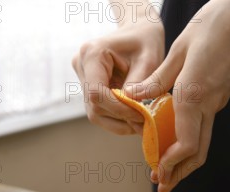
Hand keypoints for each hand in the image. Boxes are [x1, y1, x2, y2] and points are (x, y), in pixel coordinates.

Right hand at [72, 15, 164, 134]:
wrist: (139, 30)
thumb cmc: (146, 41)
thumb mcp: (149, 60)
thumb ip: (139, 84)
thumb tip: (133, 111)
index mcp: (92, 54)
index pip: (97, 92)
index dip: (118, 109)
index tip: (141, 116)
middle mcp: (81, 65)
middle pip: (94, 106)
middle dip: (120, 118)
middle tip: (145, 124)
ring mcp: (81, 76)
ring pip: (94, 112)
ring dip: (118, 122)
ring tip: (141, 122)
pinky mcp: (87, 86)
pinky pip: (99, 110)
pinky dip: (117, 118)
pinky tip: (133, 117)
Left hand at [128, 0, 229, 191]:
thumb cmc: (216, 24)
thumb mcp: (180, 48)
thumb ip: (158, 78)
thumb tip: (134, 97)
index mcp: (195, 94)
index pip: (186, 143)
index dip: (171, 163)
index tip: (157, 173)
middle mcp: (210, 104)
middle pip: (197, 152)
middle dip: (179, 172)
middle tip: (162, 185)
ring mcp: (218, 101)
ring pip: (201, 141)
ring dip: (184, 160)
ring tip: (166, 171)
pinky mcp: (220, 95)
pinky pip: (202, 125)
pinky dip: (188, 140)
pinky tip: (173, 139)